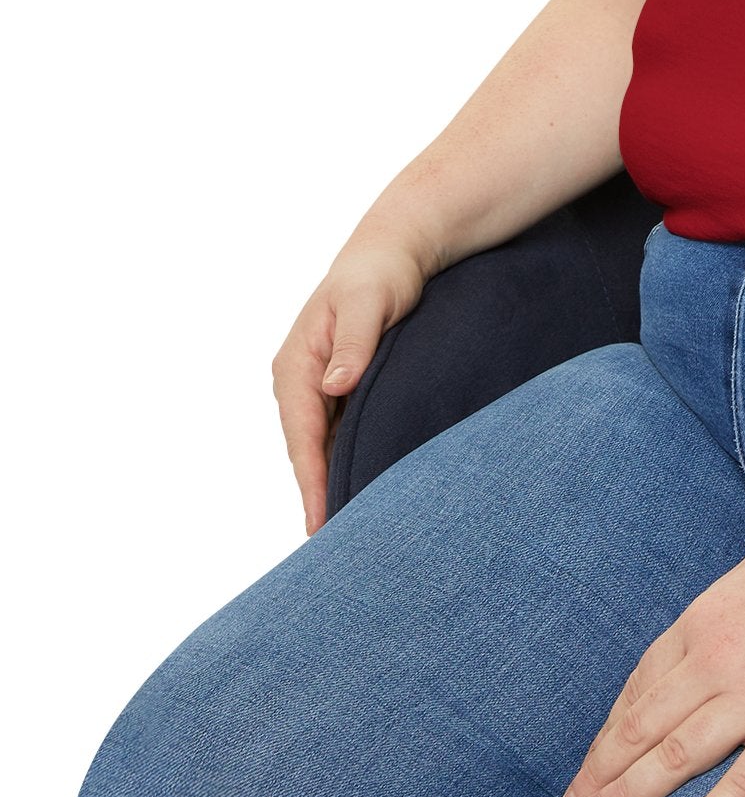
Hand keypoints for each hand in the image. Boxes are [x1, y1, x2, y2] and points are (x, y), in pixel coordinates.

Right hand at [271, 229, 433, 536]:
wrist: (397, 248)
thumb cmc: (381, 272)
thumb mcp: (368, 302)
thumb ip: (354, 343)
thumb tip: (333, 385)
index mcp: (295, 366)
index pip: (301, 437)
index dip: (311, 483)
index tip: (320, 525)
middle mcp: (299, 381)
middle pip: (308, 450)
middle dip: (320, 493)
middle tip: (336, 548)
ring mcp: (319, 385)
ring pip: (323, 445)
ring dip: (333, 480)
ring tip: (350, 531)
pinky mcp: (341, 386)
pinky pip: (340, 432)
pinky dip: (348, 458)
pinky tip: (366, 485)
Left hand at [555, 526, 744, 796]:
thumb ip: (722, 611)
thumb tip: (695, 644)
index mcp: (709, 617)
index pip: (641, 683)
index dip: (609, 728)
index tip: (591, 760)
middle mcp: (720, 658)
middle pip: (642, 725)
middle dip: (600, 771)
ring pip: (673, 758)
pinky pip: (739, 787)